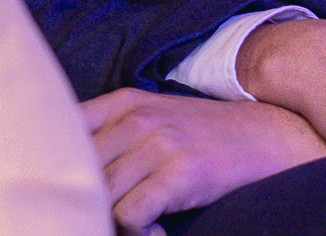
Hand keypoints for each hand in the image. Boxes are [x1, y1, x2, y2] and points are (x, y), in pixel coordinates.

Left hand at [83, 88, 325, 234]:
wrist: (269, 136)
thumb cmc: (205, 135)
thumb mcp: (154, 116)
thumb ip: (112, 132)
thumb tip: (67, 167)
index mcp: (123, 102)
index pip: (63, 129)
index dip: (55, 163)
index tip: (66, 187)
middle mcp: (135, 118)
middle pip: (78, 170)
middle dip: (85, 200)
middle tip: (100, 216)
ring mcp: (156, 144)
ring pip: (100, 197)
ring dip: (111, 220)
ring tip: (136, 225)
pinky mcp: (178, 173)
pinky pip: (130, 217)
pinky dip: (139, 234)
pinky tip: (158, 232)